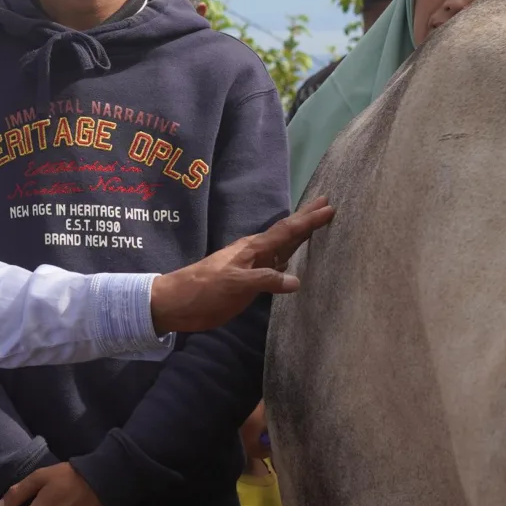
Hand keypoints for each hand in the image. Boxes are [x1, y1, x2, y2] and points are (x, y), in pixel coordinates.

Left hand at [149, 199, 333, 334]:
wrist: (175, 303)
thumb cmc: (203, 290)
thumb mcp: (234, 284)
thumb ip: (264, 280)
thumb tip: (296, 280)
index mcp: (252, 249)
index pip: (286, 231)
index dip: (308, 220)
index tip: (329, 207)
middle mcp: (254, 253)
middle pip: (286, 233)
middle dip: (306, 219)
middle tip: (326, 203)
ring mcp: (250, 266)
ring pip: (281, 247)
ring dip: (299, 236)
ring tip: (316, 226)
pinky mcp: (247, 281)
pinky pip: (274, 264)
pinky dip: (288, 258)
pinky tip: (294, 260)